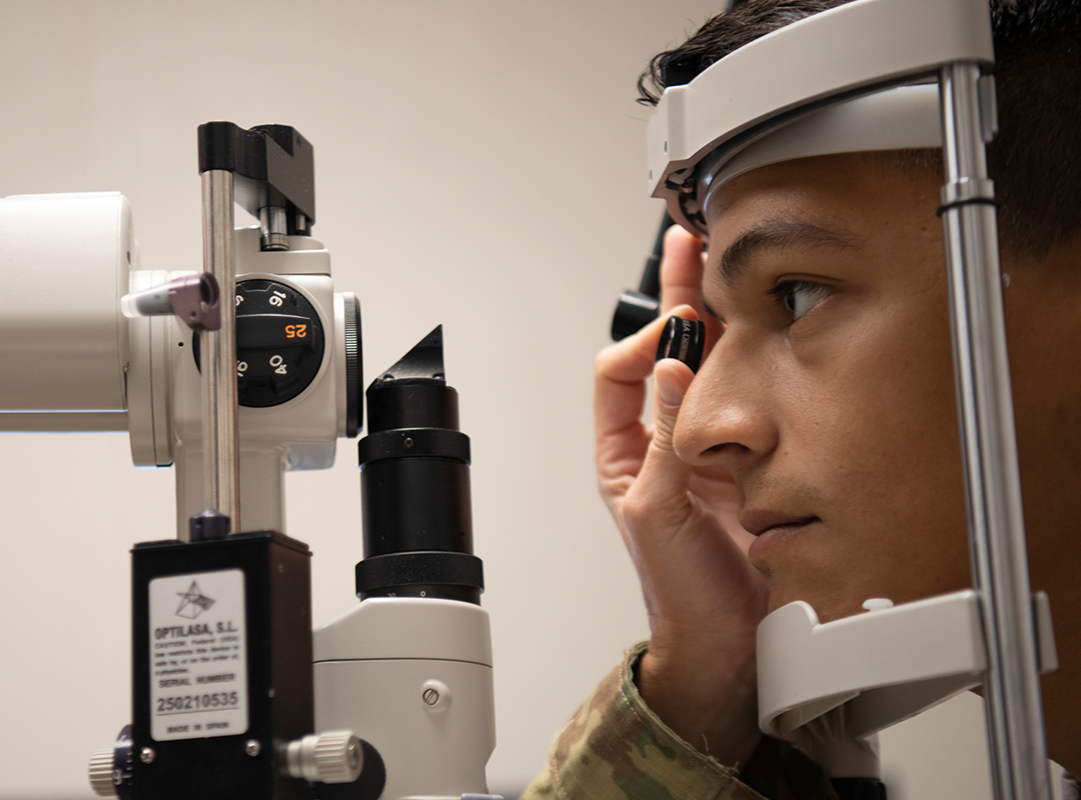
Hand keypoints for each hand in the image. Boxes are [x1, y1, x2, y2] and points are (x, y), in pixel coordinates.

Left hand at [593, 226, 768, 766]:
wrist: (733, 641)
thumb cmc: (679, 592)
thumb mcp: (657, 511)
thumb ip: (663, 441)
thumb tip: (667, 367)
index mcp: (623, 452)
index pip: (618, 372)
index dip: (643, 342)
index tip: (677, 330)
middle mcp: (664, 441)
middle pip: (663, 354)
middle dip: (676, 298)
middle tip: (690, 243)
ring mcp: (710, 446)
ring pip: (708, 368)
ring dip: (715, 318)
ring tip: (722, 264)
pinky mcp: (753, 457)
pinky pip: (750, 397)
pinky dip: (754, 359)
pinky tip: (765, 328)